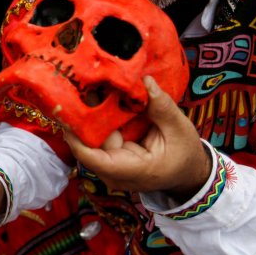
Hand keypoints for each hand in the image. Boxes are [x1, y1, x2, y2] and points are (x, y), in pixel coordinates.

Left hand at [64, 76, 211, 201]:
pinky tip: (95, 95)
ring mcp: (110, 165)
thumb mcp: (179, 129)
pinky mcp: (110, 156)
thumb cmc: (185, 154)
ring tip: (83, 84)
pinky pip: (98, 136)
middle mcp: (114, 172)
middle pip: (87, 144)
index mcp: (131, 170)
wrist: (188, 172)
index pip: (92, 158)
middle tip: (74, 84)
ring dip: (88, 114)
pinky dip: (97, 118)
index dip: (75, 136)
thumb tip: (146, 82)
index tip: (67, 110)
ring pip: (91, 138)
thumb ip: (162, 107)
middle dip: (80, 117)